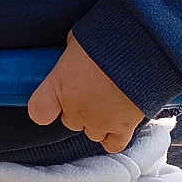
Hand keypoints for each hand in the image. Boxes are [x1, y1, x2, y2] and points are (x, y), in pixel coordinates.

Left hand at [27, 32, 143, 152]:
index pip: (38, 111)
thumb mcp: (77, 39)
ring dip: (97, 120)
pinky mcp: (124, 127)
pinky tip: (118, 122)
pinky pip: (113, 144)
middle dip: (78, 108)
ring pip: (91, 132)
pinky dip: (114, 137)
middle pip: (69, 120)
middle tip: (92, 90)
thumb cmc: (107, 37)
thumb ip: (71, 56)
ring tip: (109, 101)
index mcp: (59, 86)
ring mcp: (99, 121)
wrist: (142, 49)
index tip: (52, 101)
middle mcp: (75, 108)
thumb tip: (73, 56)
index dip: (45, 107)